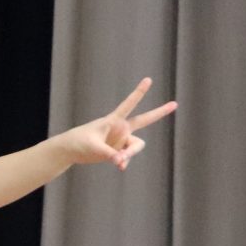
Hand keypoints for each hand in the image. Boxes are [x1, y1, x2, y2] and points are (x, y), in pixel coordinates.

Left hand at [56, 78, 176, 170]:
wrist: (70, 150)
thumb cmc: (79, 143)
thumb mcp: (94, 148)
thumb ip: (110, 155)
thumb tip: (121, 162)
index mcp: (113, 121)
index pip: (128, 105)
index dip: (139, 93)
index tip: (148, 80)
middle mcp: (120, 128)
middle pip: (144, 120)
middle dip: (159, 112)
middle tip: (175, 103)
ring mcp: (121, 139)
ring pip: (136, 146)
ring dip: (130, 154)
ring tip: (118, 161)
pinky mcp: (118, 149)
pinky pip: (127, 156)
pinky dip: (124, 161)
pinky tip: (119, 166)